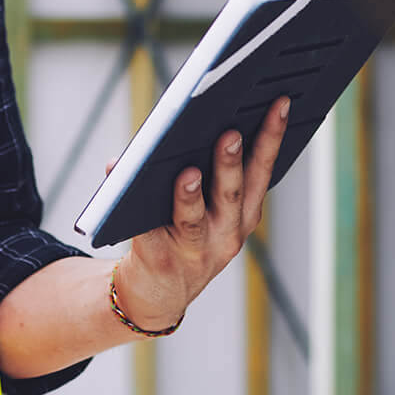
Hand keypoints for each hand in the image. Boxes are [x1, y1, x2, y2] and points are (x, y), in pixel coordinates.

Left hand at [110, 96, 289, 332]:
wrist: (159, 292)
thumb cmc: (187, 232)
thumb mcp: (214, 207)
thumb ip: (216, 169)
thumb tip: (195, 114)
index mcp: (244, 212)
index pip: (263, 169)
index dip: (273, 136)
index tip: (279, 102)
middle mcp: (226, 234)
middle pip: (231, 194)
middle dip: (232, 163)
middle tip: (230, 133)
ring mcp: (194, 250)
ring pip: (193, 219)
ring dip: (190, 194)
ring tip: (186, 172)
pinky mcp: (158, 259)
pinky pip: (144, 228)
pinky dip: (127, 199)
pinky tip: (116, 169)